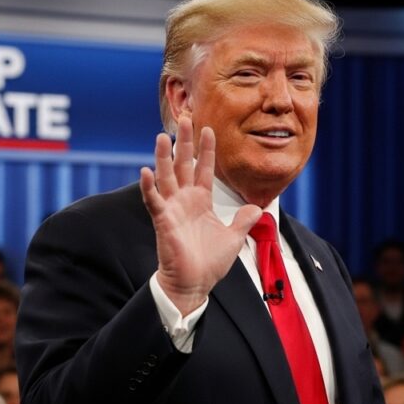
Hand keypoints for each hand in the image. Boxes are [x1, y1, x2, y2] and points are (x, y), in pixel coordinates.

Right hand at [139, 119, 261, 314]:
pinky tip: (146, 171)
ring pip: (166, 177)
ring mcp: (173, 209)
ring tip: (163, 135)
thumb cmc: (209, 263)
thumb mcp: (233, 238)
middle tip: (184, 118)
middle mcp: (185, 201)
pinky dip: (149, 187)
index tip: (209, 129)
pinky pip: (154, 201)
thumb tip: (257, 208)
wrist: (194, 284)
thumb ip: (243, 220)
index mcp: (201, 201)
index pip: (204, 169)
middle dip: (185, 143)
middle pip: (183, 165)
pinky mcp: (163, 222)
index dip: (207, 150)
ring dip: (163, 157)